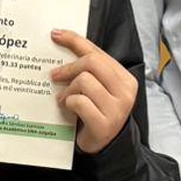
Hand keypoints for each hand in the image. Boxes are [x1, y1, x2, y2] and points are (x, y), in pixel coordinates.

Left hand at [50, 29, 137, 153]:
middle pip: (92, 63)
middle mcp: (125, 92)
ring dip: (68, 90)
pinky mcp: (104, 124)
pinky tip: (67, 108)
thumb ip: (88, 69)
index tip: (56, 34)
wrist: (105, 145)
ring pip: (84, 81)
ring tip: (63, 98)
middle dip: (69, 67)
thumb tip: (62, 41)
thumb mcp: (98, 88)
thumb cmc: (97, 111)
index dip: (75, 41)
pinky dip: (69, 103)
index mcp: (125, 78)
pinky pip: (80, 102)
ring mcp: (117, 109)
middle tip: (55, 75)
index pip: (98, 52)